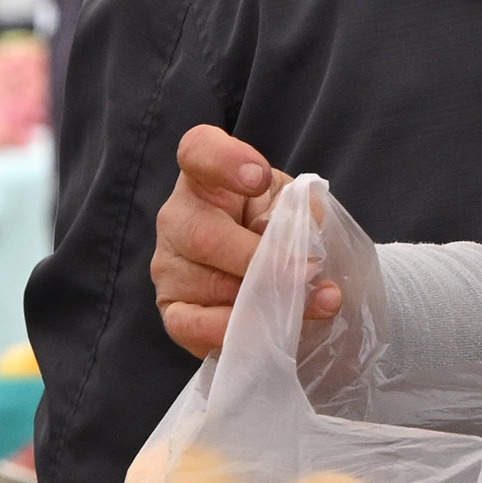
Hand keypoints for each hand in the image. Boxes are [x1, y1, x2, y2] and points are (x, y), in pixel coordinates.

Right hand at [148, 124, 328, 358]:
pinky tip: (264, 330)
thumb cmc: (278, 229)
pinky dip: (230, 330)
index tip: (258, 176)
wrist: (268, 272)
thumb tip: (302, 239)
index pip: (199, 152)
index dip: (225, 161)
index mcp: (207, 178)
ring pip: (209, 284)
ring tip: (312, 304)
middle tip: (309, 273)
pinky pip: (191, 325)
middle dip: (262, 259)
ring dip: (265, 300)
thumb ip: (300, 211)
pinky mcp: (173, 309)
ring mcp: (169, 264)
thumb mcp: (294, 206)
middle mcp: (178, 216)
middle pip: (205, 234)